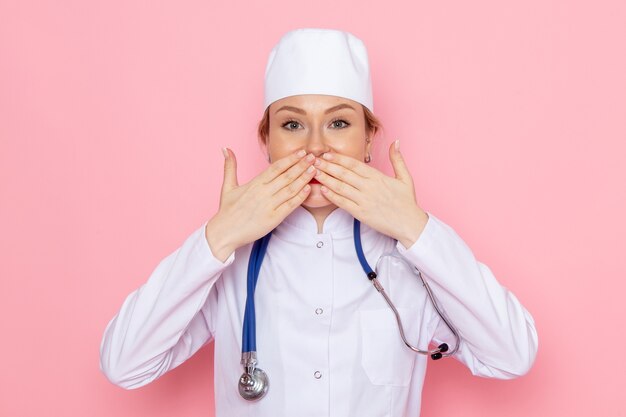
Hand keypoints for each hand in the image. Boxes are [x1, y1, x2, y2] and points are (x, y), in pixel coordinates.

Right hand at [205, 148, 316, 260]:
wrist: (224, 233)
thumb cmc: (227, 211)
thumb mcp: (227, 186)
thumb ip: (229, 166)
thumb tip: (225, 148)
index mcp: (254, 183)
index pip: (276, 167)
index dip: (290, 159)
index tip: (301, 152)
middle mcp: (263, 192)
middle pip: (286, 175)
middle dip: (301, 165)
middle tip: (313, 157)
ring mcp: (269, 205)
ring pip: (290, 189)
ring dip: (304, 178)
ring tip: (314, 170)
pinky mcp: (273, 218)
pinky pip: (290, 205)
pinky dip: (300, 196)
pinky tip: (309, 189)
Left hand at [312, 140, 428, 247]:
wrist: (410, 224)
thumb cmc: (407, 202)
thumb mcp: (405, 177)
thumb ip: (398, 159)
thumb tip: (396, 141)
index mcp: (377, 177)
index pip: (353, 164)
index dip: (338, 158)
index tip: (326, 154)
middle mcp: (369, 187)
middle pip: (343, 173)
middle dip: (327, 166)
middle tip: (314, 160)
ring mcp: (364, 200)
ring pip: (340, 187)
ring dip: (326, 179)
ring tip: (315, 173)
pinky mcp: (361, 213)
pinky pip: (342, 203)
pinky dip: (331, 196)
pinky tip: (322, 190)